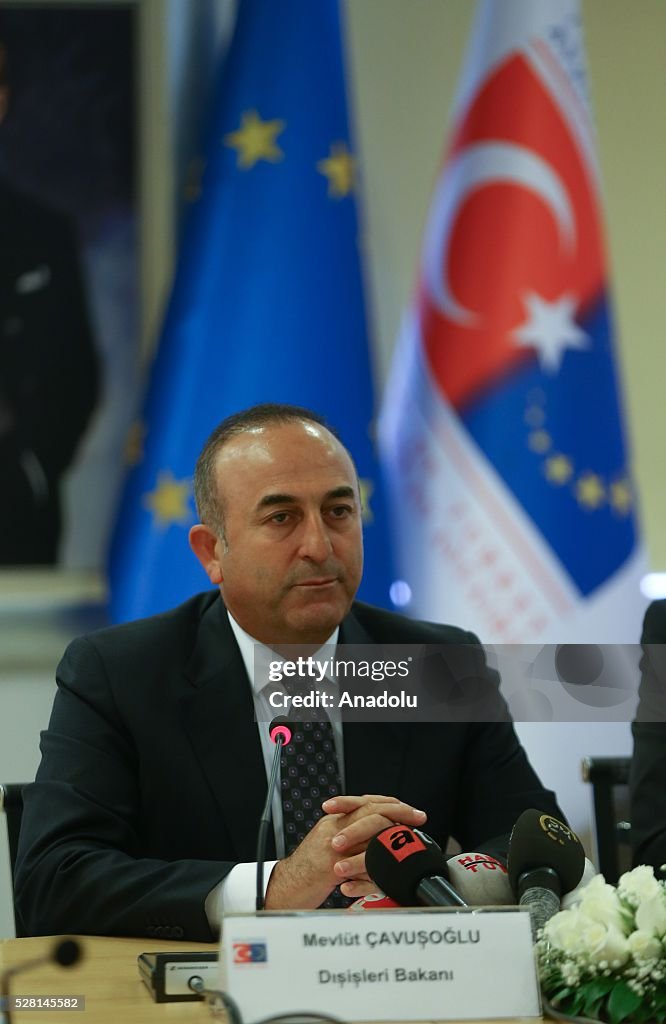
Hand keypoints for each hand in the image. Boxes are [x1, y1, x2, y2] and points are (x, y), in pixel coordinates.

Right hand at [264, 794, 425, 908]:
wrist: (284, 889)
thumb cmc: (309, 872)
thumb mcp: (331, 848)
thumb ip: (352, 840)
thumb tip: (382, 839)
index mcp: (335, 821)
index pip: (368, 803)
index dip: (392, 804)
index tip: (413, 811)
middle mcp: (334, 827)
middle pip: (370, 808)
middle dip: (399, 811)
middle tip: (418, 817)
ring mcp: (332, 845)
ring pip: (367, 826)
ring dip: (394, 830)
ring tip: (411, 837)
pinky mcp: (330, 865)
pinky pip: (359, 858)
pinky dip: (379, 859)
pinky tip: (394, 863)